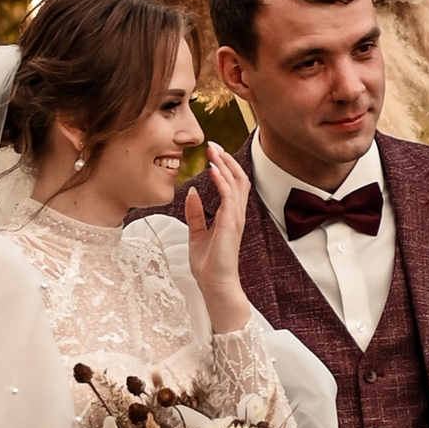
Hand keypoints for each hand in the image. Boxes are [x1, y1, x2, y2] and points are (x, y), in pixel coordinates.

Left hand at [184, 150, 254, 334]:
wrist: (214, 284)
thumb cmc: (208, 264)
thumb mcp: (196, 233)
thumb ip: (195, 214)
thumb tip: (191, 194)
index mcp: (229, 215)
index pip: (232, 183)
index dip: (224, 165)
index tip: (212, 151)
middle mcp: (236, 214)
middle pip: (237, 178)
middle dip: (226, 159)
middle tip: (213, 143)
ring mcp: (235, 219)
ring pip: (236, 184)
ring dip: (224, 165)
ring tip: (214, 150)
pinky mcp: (230, 225)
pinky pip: (229, 198)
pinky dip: (222, 182)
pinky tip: (213, 170)